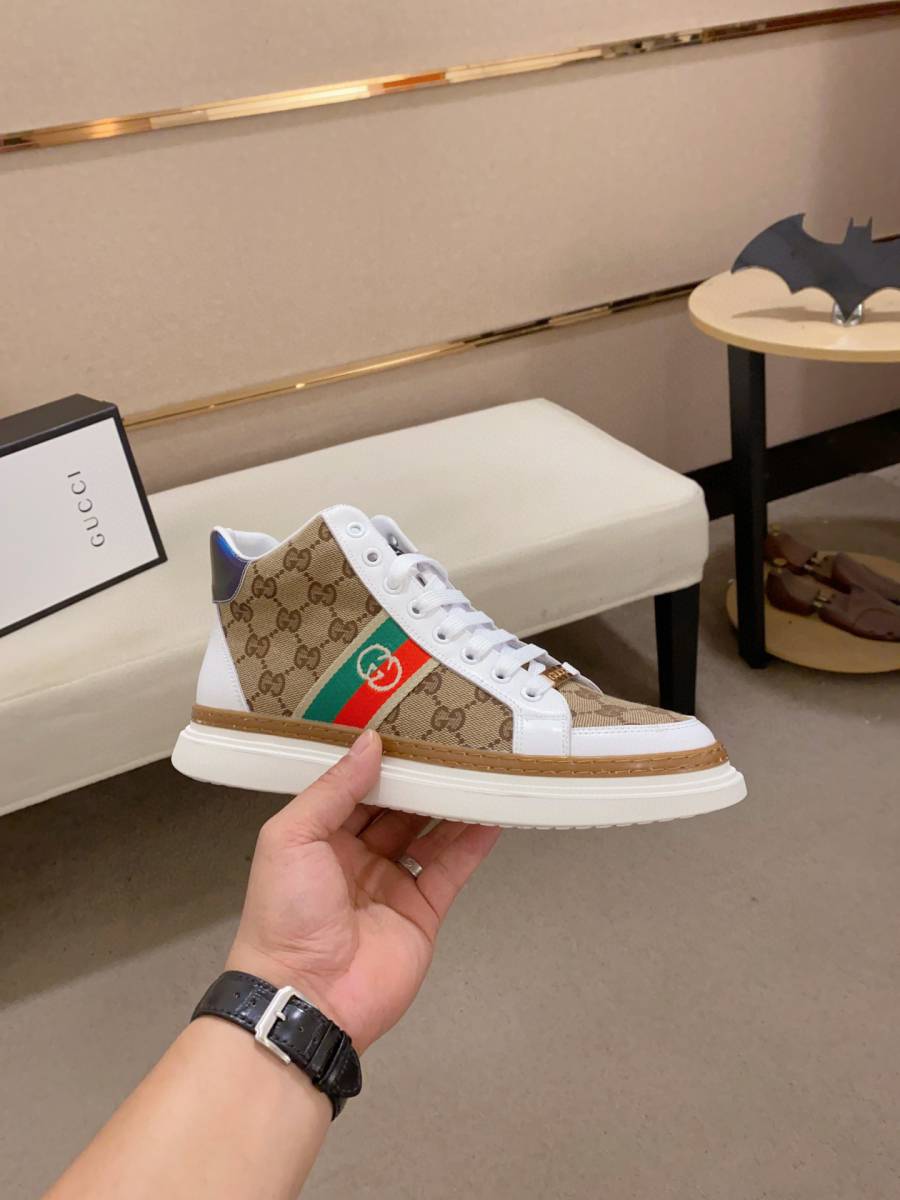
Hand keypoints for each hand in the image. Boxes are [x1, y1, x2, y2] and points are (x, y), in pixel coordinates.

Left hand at [227, 730, 499, 1051]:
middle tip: (451, 741)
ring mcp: (392, 885)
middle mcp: (356, 857)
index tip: (408, 726)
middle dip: (421, 778)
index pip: (355, 788)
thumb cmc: (284, 915)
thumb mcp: (292, 837)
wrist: (307, 998)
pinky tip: (491, 813)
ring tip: (479, 767)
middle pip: (397, 808)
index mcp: (319, 838)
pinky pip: (451, 869)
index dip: (381, 760)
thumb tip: (370, 742)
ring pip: (429, 834)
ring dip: (452, 804)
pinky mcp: (422, 912)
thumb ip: (334, 788)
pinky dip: (473, 842)